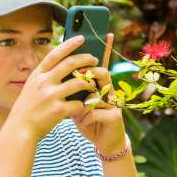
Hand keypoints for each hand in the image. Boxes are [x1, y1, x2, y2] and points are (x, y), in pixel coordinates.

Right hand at [6, 35, 98, 141]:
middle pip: (70, 64)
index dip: (69, 45)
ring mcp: (51, 96)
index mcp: (37, 75)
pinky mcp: (58, 110)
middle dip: (85, 59)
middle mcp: (44, 82)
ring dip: (89, 83)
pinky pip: (79, 104)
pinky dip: (84, 105)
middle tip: (94, 60)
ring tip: (93, 85)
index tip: (81, 38)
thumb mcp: (30, 88)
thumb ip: (44, 78)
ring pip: (78, 83)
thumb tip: (60, 67)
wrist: (20, 130)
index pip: (55, 54)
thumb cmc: (27, 110)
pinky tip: (86, 107)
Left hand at [70, 33, 126, 154]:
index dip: (104, 50)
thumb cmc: (90, 122)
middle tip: (77, 80)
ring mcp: (114, 103)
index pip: (100, 65)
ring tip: (79, 112)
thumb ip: (73, 91)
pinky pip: (96, 112)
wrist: (104, 144)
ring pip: (98, 93)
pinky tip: (84, 124)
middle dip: (88, 76)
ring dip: (85, 103)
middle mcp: (109, 91)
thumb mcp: (79, 105)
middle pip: (101, 73)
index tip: (108, 33)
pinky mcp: (115, 117)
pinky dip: (86, 118)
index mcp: (100, 86)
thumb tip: (61, 76)